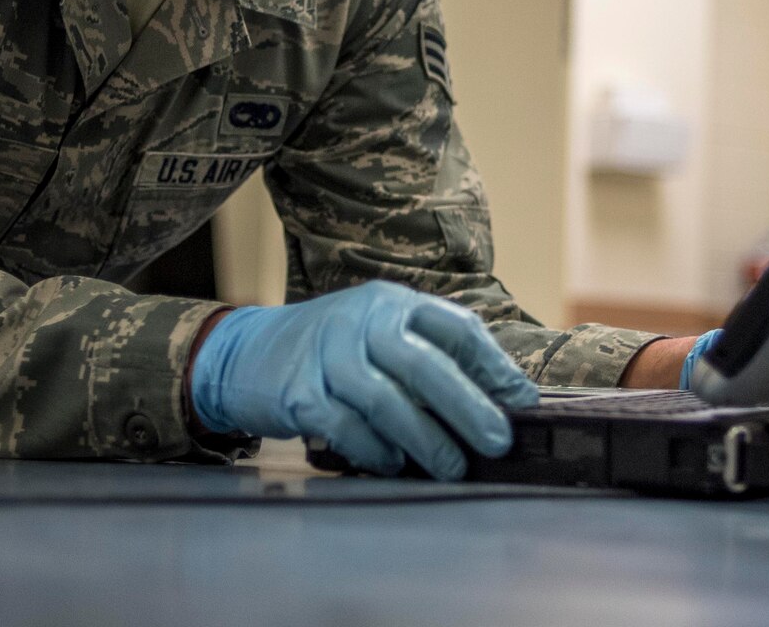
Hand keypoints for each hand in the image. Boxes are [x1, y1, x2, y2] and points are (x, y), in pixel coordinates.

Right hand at [187, 280, 538, 480]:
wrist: (246, 354)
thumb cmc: (332, 350)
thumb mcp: (378, 334)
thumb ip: (429, 356)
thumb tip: (498, 398)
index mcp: (391, 303)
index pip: (454, 327)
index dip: (493, 365)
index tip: (522, 400)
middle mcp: (360, 320)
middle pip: (423, 364)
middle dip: (467, 406)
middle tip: (498, 441)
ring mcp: (326, 354)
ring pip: (385, 400)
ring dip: (425, 439)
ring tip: (452, 466)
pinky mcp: (298, 391)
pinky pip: (346, 427)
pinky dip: (375, 450)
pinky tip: (393, 463)